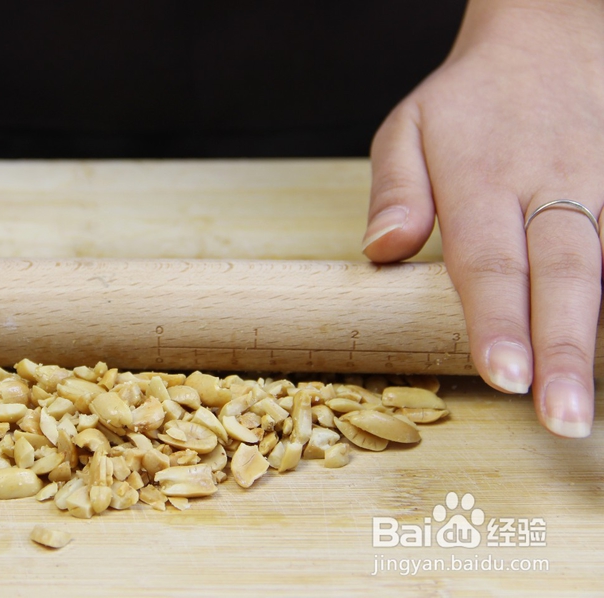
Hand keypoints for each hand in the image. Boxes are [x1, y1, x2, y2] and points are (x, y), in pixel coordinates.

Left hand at [364, 0, 603, 436]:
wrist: (554, 37)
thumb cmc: (471, 101)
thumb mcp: (408, 126)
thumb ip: (395, 189)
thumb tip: (382, 249)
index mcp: (483, 177)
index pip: (488, 260)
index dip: (498, 322)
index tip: (504, 377)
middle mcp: (552, 184)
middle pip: (564, 274)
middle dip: (565, 350)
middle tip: (564, 418)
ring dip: (602, 335)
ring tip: (594, 403)